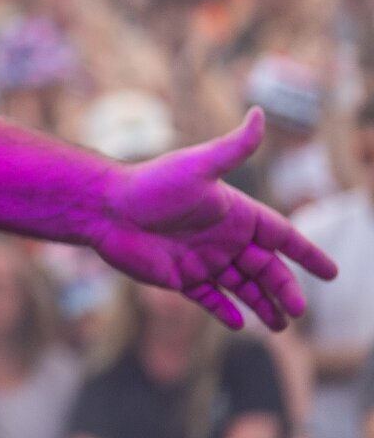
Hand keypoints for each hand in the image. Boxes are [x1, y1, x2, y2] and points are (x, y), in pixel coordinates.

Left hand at [87, 107, 337, 329]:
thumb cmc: (151, 184)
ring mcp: (203, 259)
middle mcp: (222, 237)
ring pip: (242, 286)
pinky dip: (225, 311)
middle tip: (299, 311)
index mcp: (235, 213)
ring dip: (263, 304)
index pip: (281, 235)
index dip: (306, 253)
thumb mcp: (198, 165)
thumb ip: (233, 147)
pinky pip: (209, 298)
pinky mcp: (180, 278)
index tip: (331, 272)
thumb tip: (259, 113)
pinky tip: (241, 324)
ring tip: (280, 324)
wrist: (105, 209)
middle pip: (266, 267)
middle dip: (285, 287)